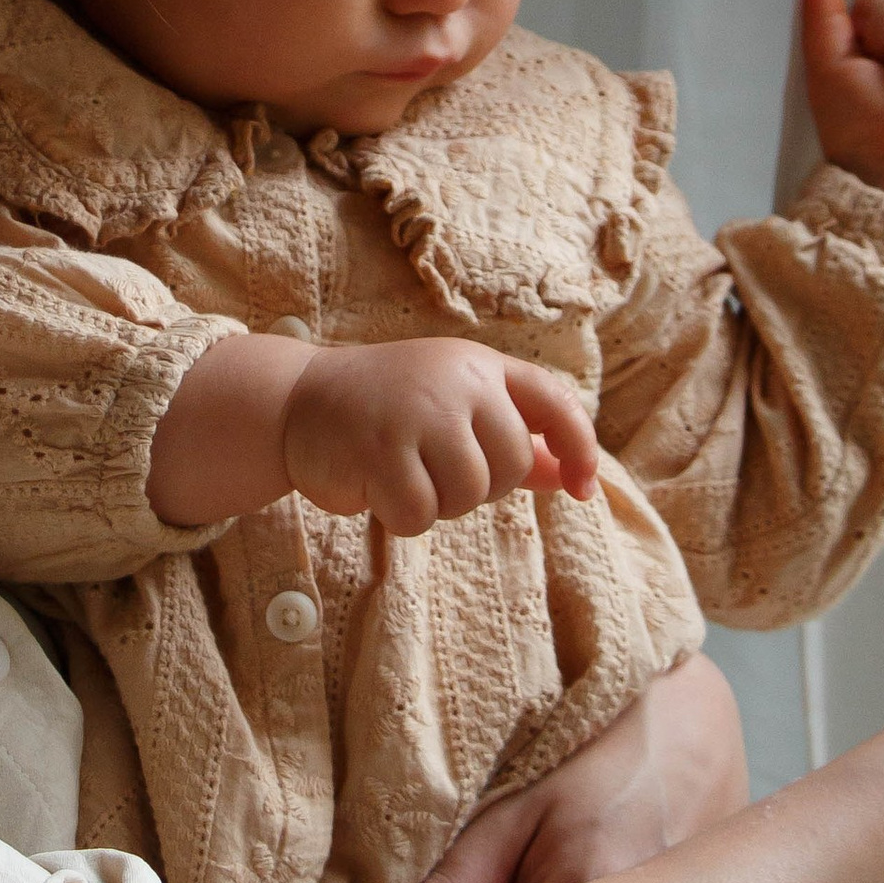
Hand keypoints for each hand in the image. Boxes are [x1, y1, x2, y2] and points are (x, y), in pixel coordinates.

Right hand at [281, 338, 598, 536]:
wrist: (297, 400)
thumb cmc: (388, 410)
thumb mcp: (455, 408)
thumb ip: (514, 439)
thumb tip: (576, 478)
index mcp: (480, 366)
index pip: (553, 403)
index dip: (580, 448)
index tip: (586, 489)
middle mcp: (455, 381)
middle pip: (509, 466)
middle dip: (478, 487)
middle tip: (433, 470)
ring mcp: (417, 413)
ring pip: (466, 495)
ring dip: (435, 503)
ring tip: (401, 473)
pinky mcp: (380, 450)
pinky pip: (420, 515)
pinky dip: (400, 517)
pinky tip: (376, 487)